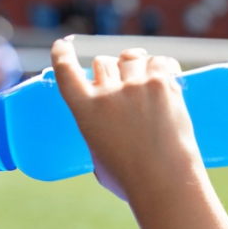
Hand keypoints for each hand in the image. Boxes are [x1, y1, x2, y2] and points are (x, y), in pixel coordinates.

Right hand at [50, 37, 201, 200]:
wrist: (165, 183)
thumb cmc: (129, 179)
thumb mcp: (96, 155)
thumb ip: (96, 130)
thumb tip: (107, 125)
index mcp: (84, 110)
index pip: (65, 71)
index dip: (62, 54)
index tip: (62, 45)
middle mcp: (106, 93)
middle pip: (103, 62)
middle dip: (110, 71)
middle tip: (123, 88)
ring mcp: (135, 86)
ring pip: (130, 58)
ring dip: (135, 67)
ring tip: (146, 85)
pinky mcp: (162, 84)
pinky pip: (158, 61)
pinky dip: (161, 67)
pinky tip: (166, 78)